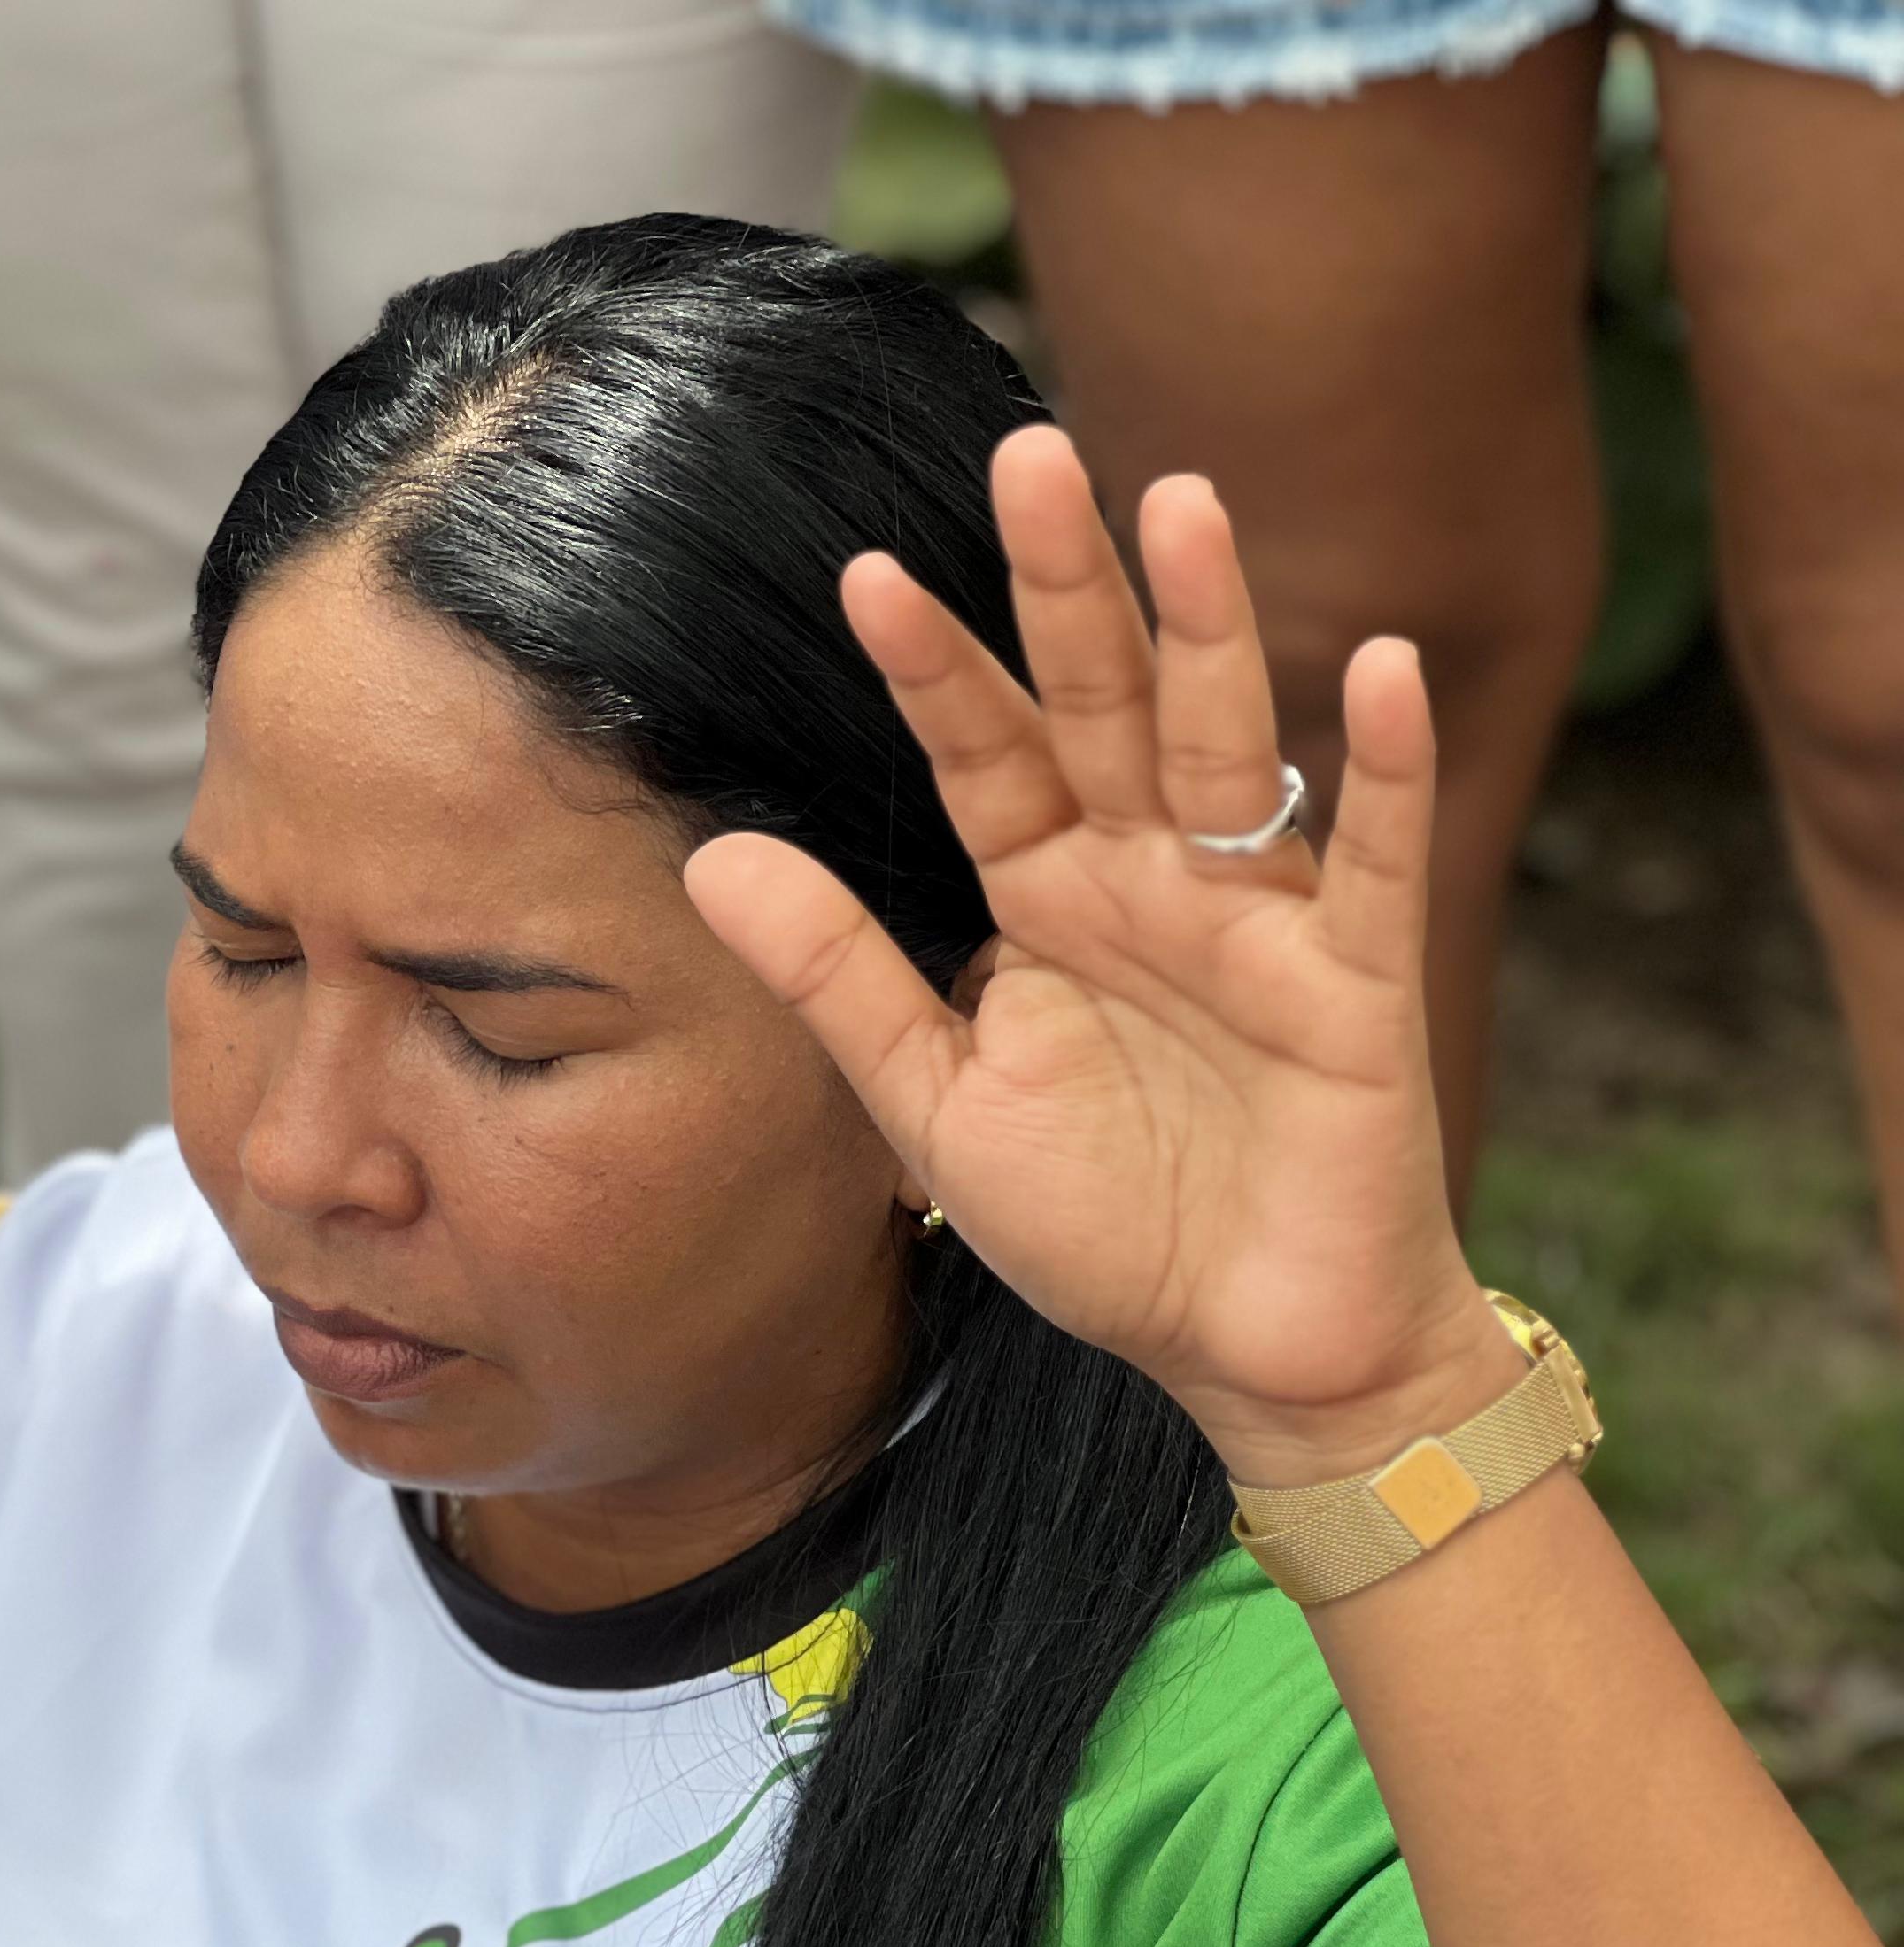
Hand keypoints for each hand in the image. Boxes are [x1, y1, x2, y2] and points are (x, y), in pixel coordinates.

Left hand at [684, 427, 1518, 1485]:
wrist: (1245, 1347)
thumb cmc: (1102, 1224)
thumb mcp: (935, 1105)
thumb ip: (838, 977)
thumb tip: (712, 861)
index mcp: (1045, 902)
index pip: (982, 758)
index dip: (933, 671)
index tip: (863, 576)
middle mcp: (1149, 882)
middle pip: (1100, 707)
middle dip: (1067, 589)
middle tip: (1029, 451)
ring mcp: (1257, 919)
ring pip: (1226, 744)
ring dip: (1210, 628)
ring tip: (1181, 504)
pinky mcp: (1356, 981)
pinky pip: (1372, 858)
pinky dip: (1382, 768)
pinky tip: (1378, 668)